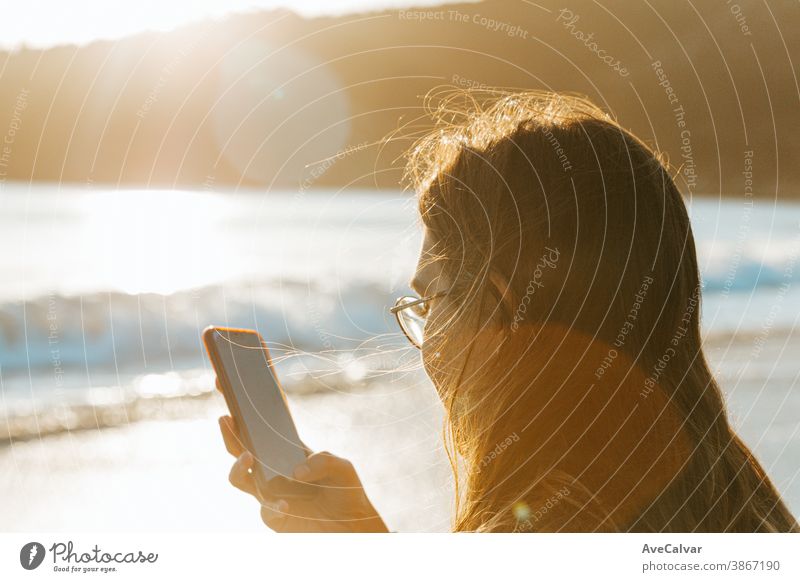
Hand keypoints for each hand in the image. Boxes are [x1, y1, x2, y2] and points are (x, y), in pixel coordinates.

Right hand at [217, 393, 387, 531]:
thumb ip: (323, 461)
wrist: (352, 527)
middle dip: (229, 431)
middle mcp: (272, 470)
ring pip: (239, 478)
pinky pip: (265, 512)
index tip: (228, 383)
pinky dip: (273, 508)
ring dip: (238, 468)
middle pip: (239, 448)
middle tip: (225, 417)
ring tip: (247, 458)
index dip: (246, 407)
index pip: (262, 426)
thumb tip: (296, 472)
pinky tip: (286, 506)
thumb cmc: (346, 491)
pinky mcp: (276, 517)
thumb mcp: (342, 468)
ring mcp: (270, 493)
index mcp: (286, 451)